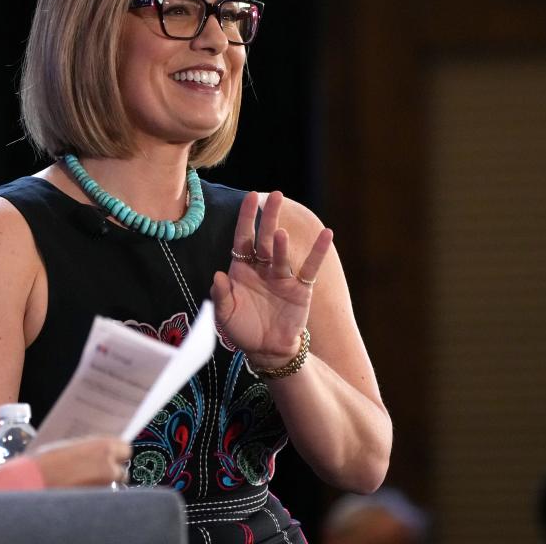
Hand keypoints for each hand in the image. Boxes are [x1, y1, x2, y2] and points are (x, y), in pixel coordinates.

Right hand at [31, 436, 130, 487]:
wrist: (34, 480)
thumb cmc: (47, 461)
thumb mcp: (71, 445)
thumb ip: (90, 448)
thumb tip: (99, 451)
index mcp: (104, 446)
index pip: (125, 448)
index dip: (117, 452)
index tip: (111, 455)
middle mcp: (108, 466)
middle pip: (122, 470)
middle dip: (112, 471)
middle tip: (98, 471)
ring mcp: (104, 486)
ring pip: (113, 485)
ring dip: (104, 484)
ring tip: (85, 482)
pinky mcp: (97, 501)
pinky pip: (102, 496)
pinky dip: (95, 494)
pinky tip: (81, 490)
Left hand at [210, 191, 332, 368]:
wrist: (266, 350)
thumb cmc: (242, 329)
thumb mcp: (224, 315)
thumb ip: (220, 295)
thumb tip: (218, 275)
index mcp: (242, 269)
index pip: (243, 237)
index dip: (246, 218)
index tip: (251, 197)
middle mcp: (262, 268)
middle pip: (264, 238)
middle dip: (268, 217)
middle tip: (276, 195)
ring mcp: (282, 277)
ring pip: (281, 254)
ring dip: (281, 242)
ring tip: (280, 232)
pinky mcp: (300, 289)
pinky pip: (309, 268)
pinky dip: (318, 251)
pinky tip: (327, 234)